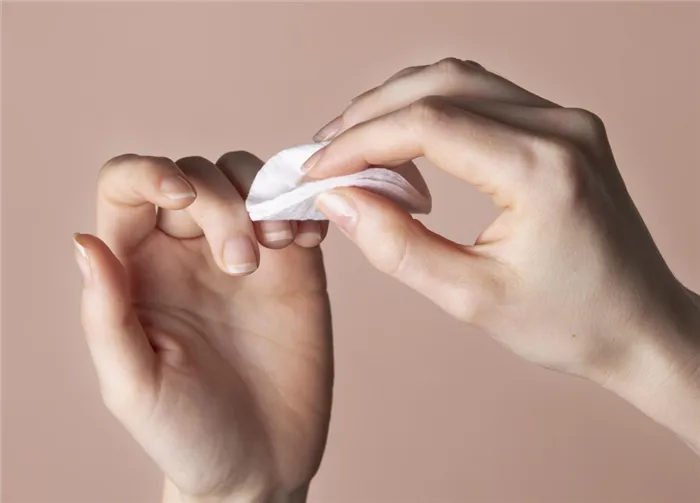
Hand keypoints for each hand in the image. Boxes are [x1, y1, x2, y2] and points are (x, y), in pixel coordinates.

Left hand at [74, 152, 331, 502]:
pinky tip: (308, 240)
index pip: (128, 187)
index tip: (183, 198)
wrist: (261, 460)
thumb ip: (106, 315)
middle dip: (222, 202)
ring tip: (282, 244)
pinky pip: (296, 208)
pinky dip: (304, 205)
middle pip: (198, 175)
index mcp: (138, 270)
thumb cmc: (186, 433)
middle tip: (243, 265)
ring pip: (247, 177)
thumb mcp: (134, 384)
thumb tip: (84, 242)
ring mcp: (245, 254)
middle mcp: (188, 252)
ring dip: (264, 193)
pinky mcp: (294, 266)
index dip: (150, 172)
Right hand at [307, 58, 699, 449]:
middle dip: (369, 114)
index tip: (317, 171)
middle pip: (439, 85)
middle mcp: (560, 128)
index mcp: (542, 170)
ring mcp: (566, 121)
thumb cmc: (567, 322)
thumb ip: (395, 246)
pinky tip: (404, 143)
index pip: (427, 124)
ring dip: (397, 104)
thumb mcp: (470, 299)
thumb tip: (339, 198)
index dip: (359, 142)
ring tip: (353, 144)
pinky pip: (483, 97)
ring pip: (458, 80)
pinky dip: (431, 111)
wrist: (640, 324)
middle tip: (324, 153)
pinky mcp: (563, 128)